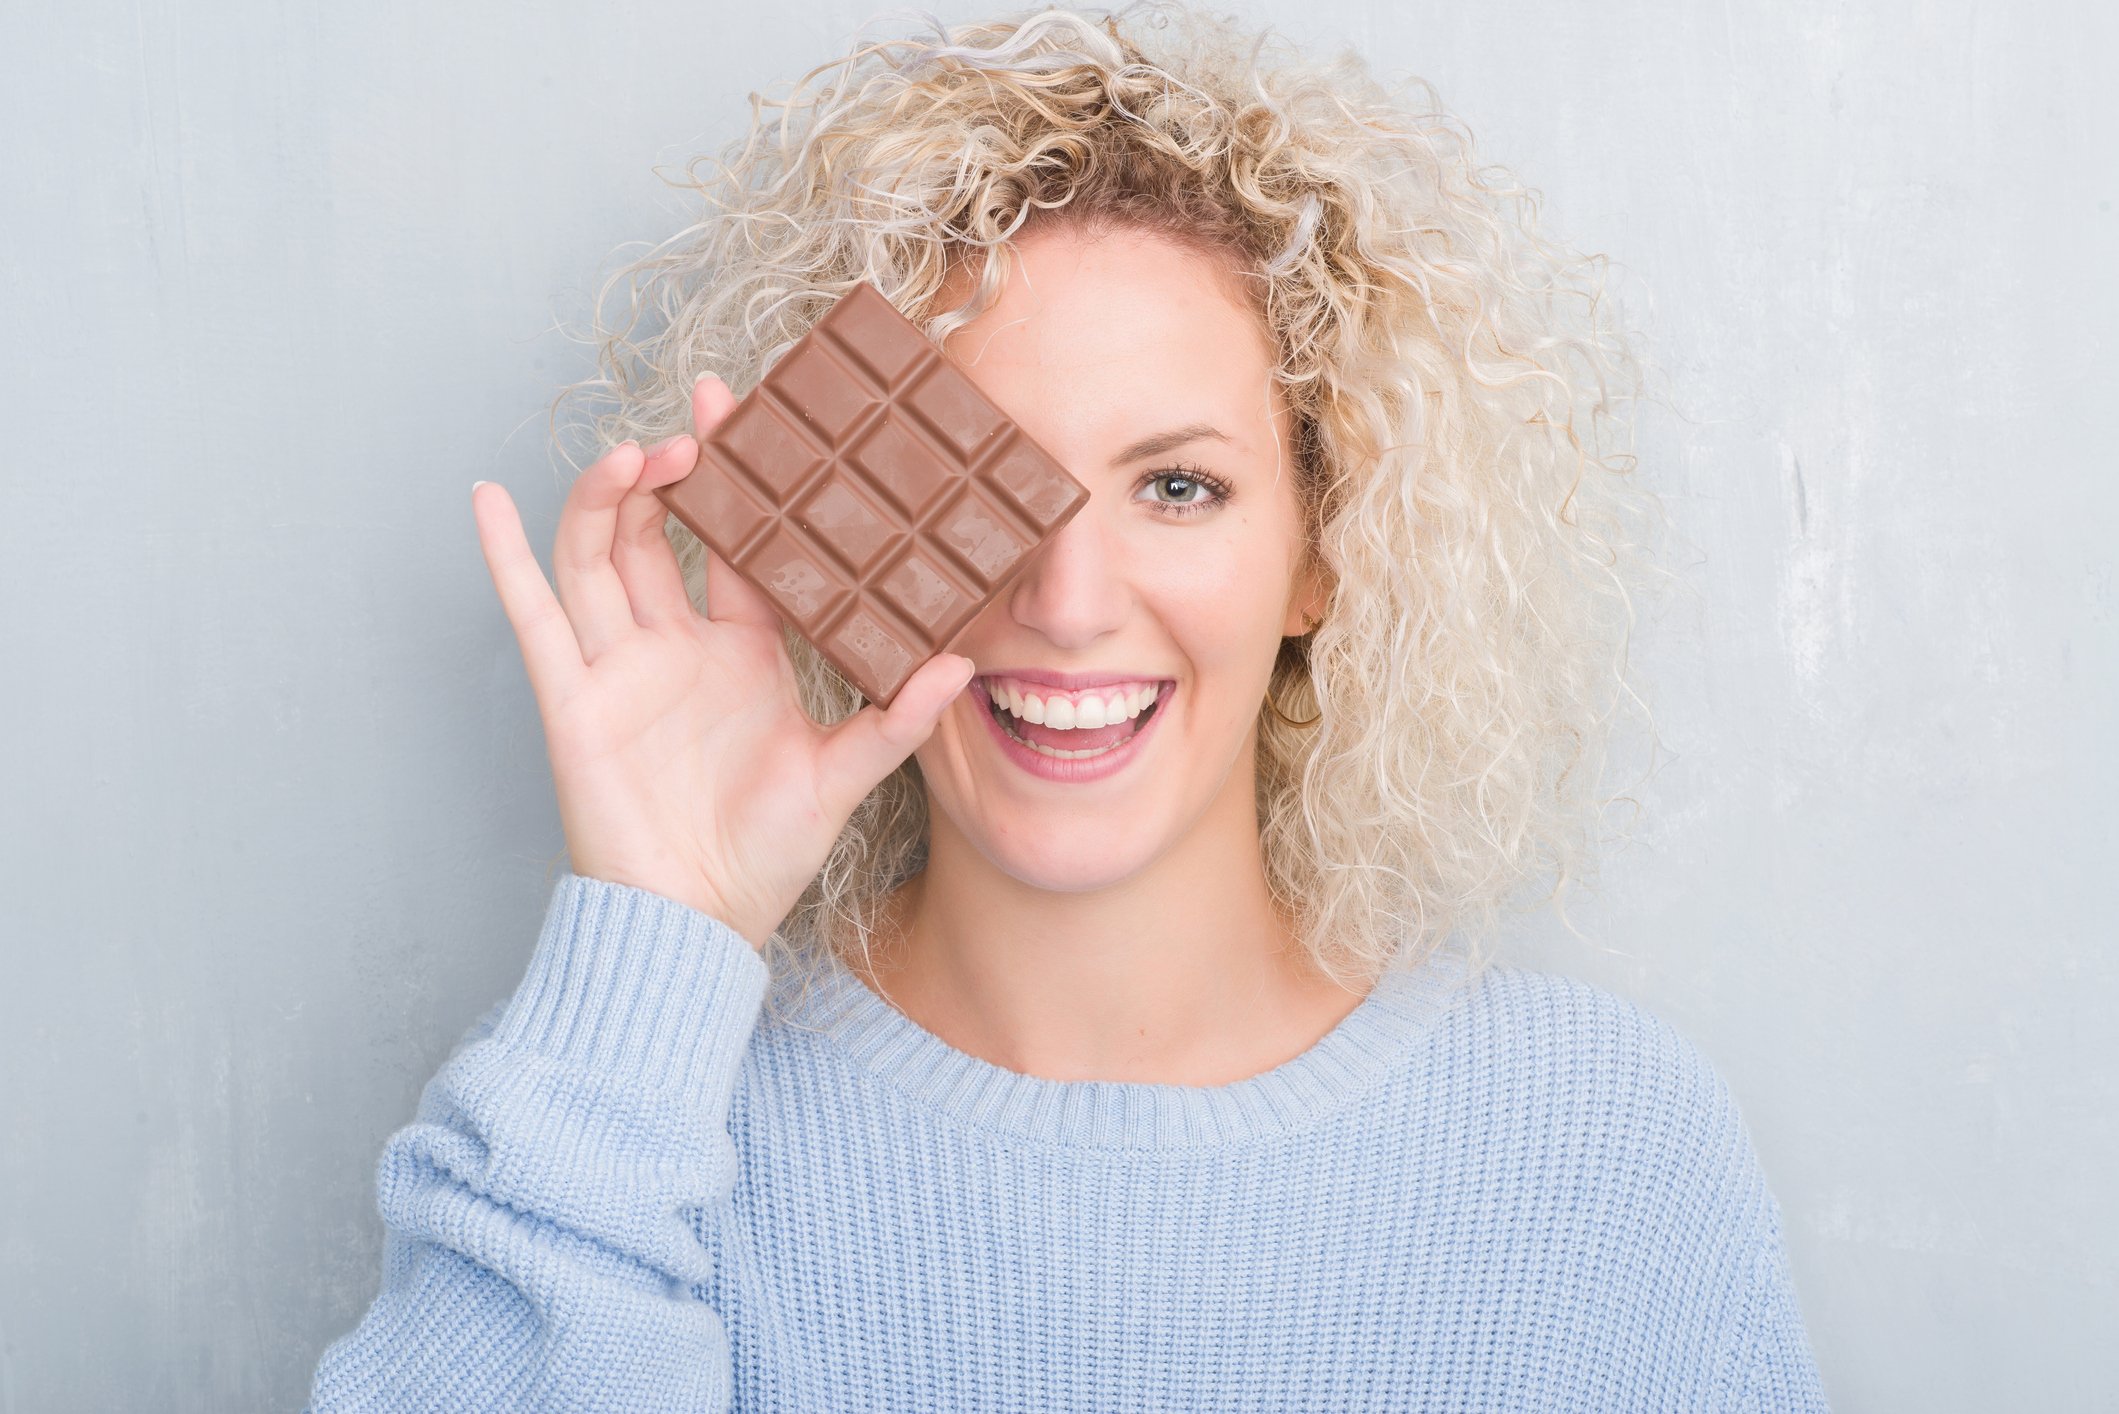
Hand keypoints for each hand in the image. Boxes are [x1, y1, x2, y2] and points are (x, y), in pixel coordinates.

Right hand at [470, 374, 972, 948]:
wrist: (695, 922)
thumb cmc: (766, 855)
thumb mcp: (841, 778)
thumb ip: (894, 719)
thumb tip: (959, 665)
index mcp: (741, 652)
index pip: (738, 548)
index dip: (741, 485)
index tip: (748, 418)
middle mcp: (675, 647)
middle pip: (662, 532)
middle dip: (674, 471)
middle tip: (698, 419)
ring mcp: (619, 667)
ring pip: (599, 555)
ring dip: (610, 497)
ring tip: (635, 451)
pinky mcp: (572, 698)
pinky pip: (532, 615)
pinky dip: (504, 556)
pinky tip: (487, 499)